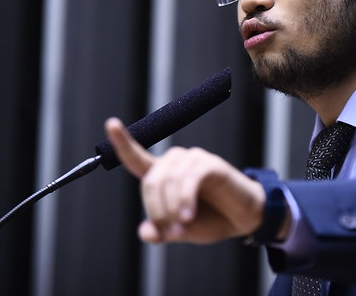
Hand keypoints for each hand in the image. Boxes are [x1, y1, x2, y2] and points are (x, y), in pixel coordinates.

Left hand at [104, 117, 265, 243]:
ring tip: (182, 226)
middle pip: (151, 180)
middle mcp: (177, 162)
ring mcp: (194, 160)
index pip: (137, 157)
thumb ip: (162, 231)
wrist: (244, 219)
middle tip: (169, 231)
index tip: (111, 124)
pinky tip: (189, 214)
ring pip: (168, 180)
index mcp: (164, 176)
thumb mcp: (181, 231)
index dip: (122, 142)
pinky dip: (185, 199)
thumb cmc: (212, 219)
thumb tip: (145, 232)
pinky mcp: (211, 164)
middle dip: (156, 209)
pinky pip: (189, 178)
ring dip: (171, 208)